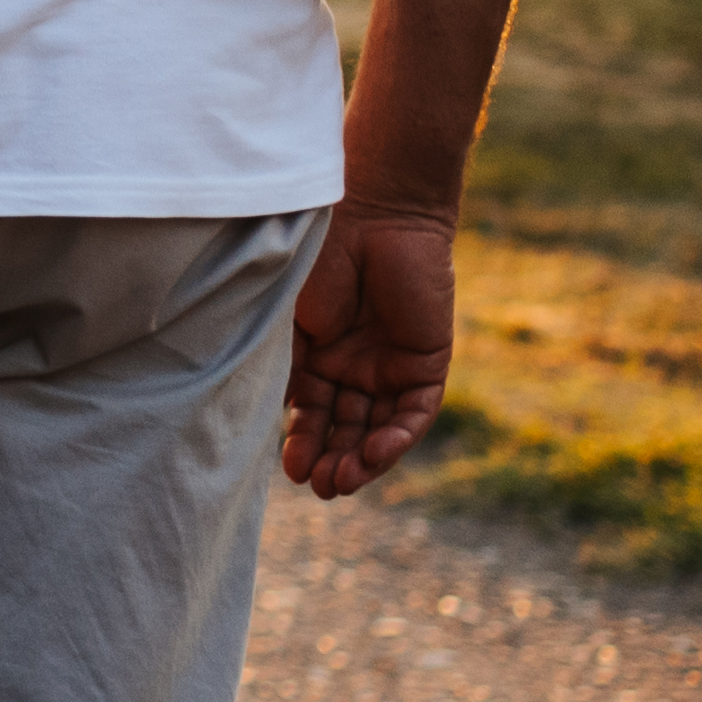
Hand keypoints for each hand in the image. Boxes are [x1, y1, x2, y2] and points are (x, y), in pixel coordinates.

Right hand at [284, 197, 455, 498]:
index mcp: (317, 358)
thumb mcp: (288, 321)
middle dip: (332, 460)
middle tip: (319, 487)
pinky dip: (399, 435)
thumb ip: (285, 369)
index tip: (290, 472)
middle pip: (345, 428)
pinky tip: (377, 452)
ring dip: (363, 458)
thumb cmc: (317, 258)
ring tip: (343, 482)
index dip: (302, 446)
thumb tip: (275, 423)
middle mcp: (354, 368)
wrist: (373, 213)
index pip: (311, 416)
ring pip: (379, 427)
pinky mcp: (426, 361)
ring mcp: (390, 366)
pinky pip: (416, 410)